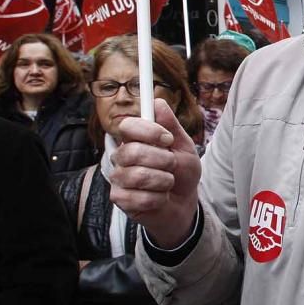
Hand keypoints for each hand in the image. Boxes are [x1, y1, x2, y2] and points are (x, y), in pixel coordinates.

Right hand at [109, 98, 200, 248]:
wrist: (184, 203)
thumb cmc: (182, 172)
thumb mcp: (184, 146)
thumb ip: (172, 125)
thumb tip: (158, 101)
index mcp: (135, 140)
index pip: (127, 126)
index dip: (148, 131)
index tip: (168, 139)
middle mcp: (122, 156)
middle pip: (131, 151)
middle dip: (162, 160)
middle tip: (172, 165)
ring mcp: (118, 178)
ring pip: (137, 175)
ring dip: (163, 180)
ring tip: (168, 183)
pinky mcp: (119, 198)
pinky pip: (138, 197)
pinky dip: (158, 198)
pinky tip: (161, 197)